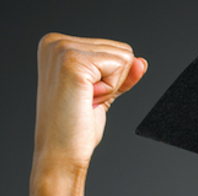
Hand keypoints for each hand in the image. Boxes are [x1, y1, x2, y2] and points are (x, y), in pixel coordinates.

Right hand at [33, 33, 146, 175]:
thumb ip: (122, 74)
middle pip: (122, 50)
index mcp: (57, 44)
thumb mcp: (104, 92)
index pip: (115, 49)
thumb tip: (141, 62)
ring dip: (111, 86)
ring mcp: (62, 49)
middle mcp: (56, 42)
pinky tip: (88, 99)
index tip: (87, 96)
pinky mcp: (72, 61)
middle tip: (86, 100)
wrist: (60, 153)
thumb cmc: (75, 128)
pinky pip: (120, 65)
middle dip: (113, 82)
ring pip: (124, 57)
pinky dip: (111, 89)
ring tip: (85, 100)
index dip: (111, 79)